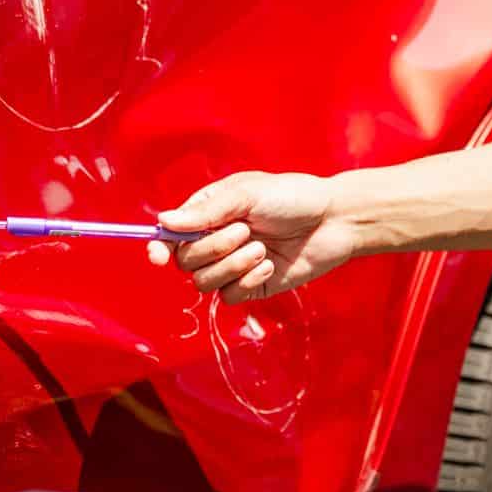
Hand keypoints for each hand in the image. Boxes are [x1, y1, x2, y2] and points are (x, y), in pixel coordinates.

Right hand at [147, 171, 356, 302]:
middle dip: (213, 248)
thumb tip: (164, 221)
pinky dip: (247, 281)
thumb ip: (206, 211)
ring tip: (261, 249)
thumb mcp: (247, 194)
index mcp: (208, 213)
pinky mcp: (251, 286)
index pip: (171, 235)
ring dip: (232, 266)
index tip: (158, 255)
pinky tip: (269, 265)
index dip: (159, 246)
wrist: (333, 221)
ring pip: (204, 282)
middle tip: (245, 231)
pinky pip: (230, 296)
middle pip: (185, 261)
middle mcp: (215, 240)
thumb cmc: (292, 197)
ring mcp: (232, 266)